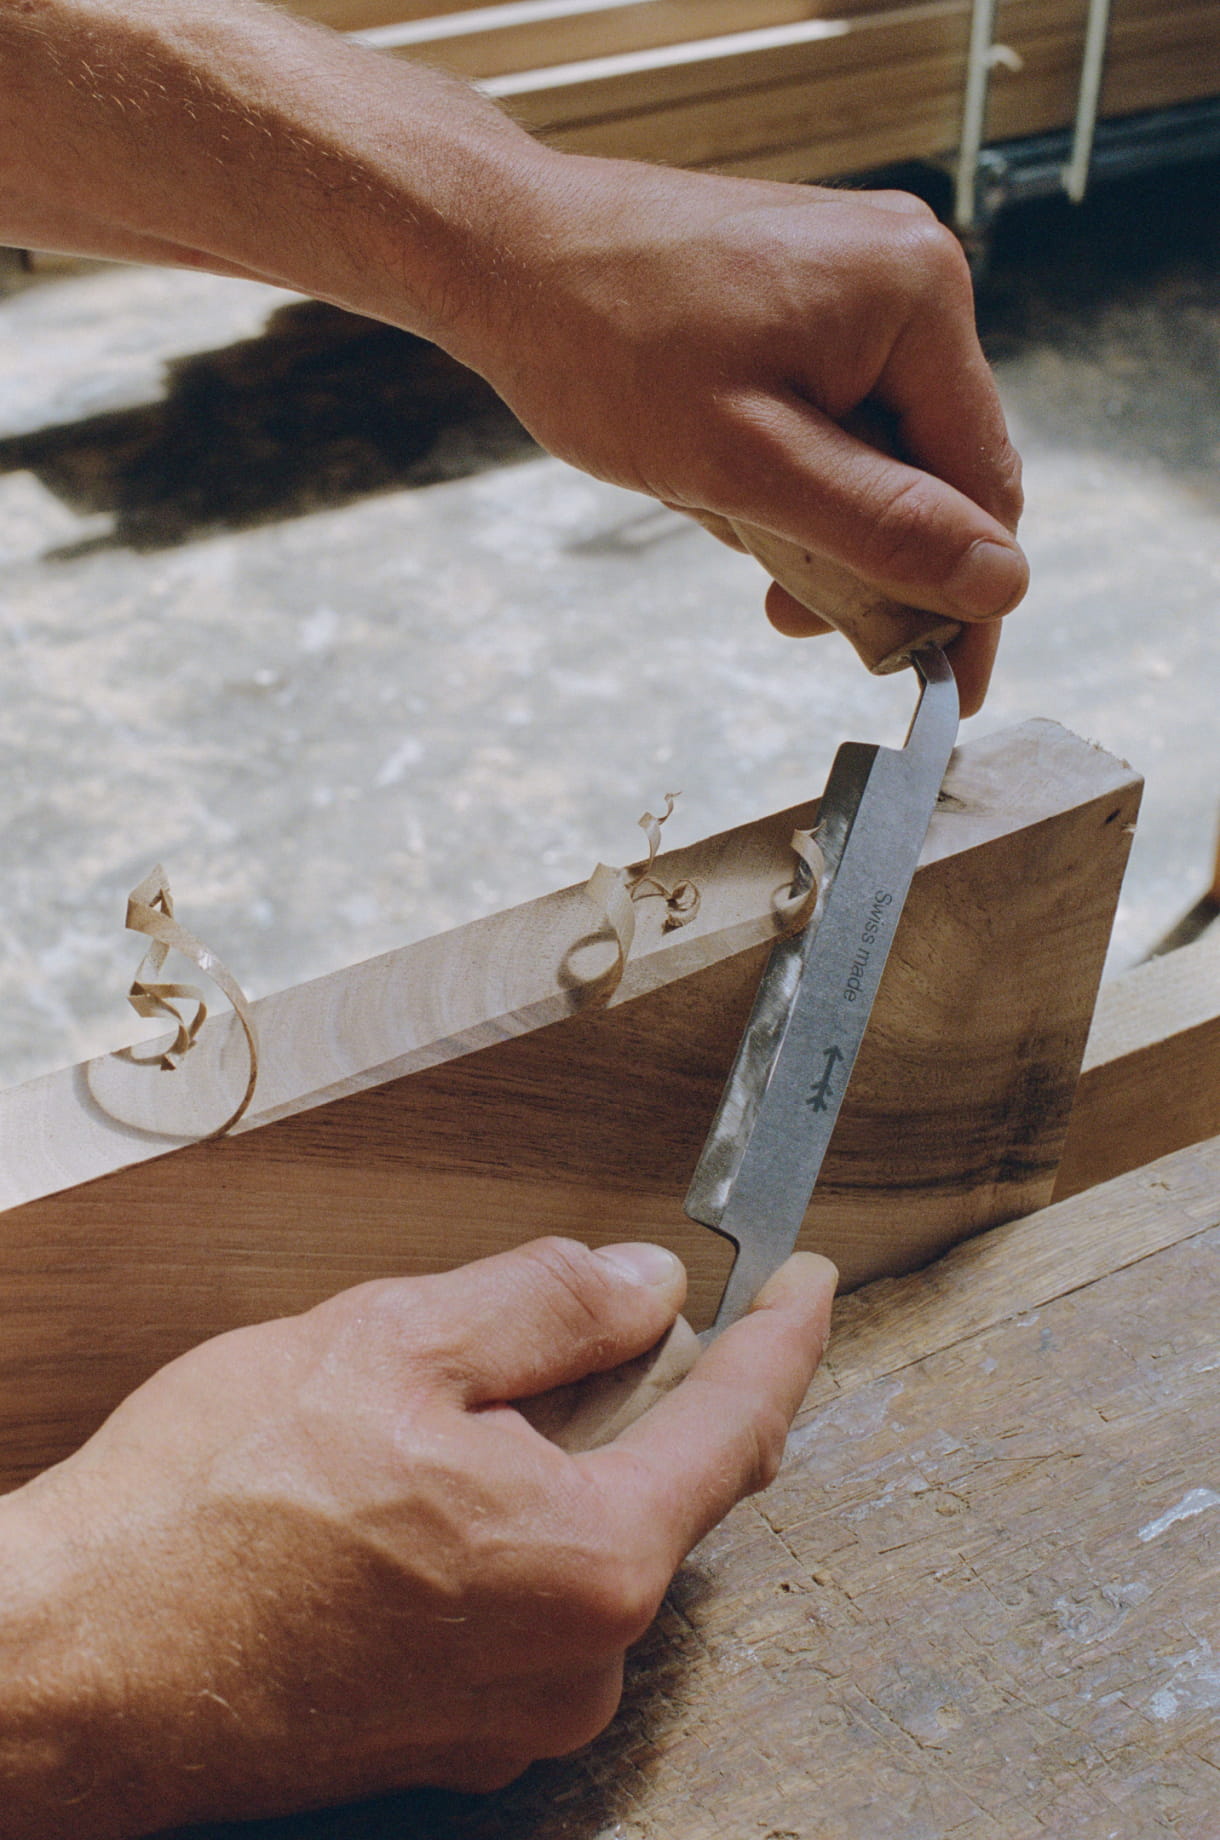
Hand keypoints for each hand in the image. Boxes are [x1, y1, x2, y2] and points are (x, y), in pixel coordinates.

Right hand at [0, 1238, 835, 1836]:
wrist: (79, 1666)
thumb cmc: (214, 1508)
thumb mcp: (393, 1341)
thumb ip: (546, 1304)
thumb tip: (644, 1286)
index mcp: (591, 1556)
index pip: (739, 1422)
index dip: (783, 1337)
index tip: (806, 1284)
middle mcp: (577, 1659)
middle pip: (664, 1489)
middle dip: (641, 1395)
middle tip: (580, 1325)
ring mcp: (514, 1715)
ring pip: (584, 1546)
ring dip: (551, 1467)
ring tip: (432, 1420)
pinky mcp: (450, 1739)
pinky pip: (525, 1606)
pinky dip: (505, 1534)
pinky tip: (408, 1499)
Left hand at [466, 156, 1025, 713]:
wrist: (502, 251)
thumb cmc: (602, 341)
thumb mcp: (747, 465)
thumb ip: (882, 527)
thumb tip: (1002, 583)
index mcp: (916, 298)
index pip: (984, 480)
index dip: (968, 595)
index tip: (947, 686)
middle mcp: (905, 275)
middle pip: (935, 468)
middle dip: (871, 555)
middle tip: (793, 617)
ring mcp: (855, 280)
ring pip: (878, 452)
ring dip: (816, 519)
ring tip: (724, 521)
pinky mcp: (807, 297)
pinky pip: (833, 417)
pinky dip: (788, 474)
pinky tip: (720, 485)